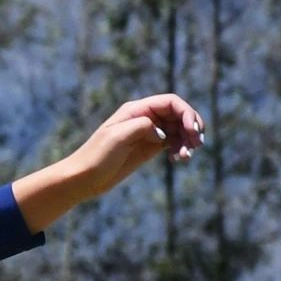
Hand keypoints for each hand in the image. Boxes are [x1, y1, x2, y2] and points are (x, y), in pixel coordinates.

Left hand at [14, 93, 206, 232]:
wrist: (83, 178)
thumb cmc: (96, 156)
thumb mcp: (117, 137)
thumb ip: (142, 126)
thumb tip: (163, 131)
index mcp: (136, 110)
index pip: (170, 102)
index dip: (186, 112)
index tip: (193, 130)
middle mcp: (144, 118)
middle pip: (178, 114)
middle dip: (192, 126)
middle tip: (198, 143)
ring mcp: (147, 133)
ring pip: (178, 130)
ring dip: (188, 140)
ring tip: (187, 156)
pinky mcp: (148, 148)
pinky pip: (172, 143)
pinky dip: (180, 148)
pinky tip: (180, 159)